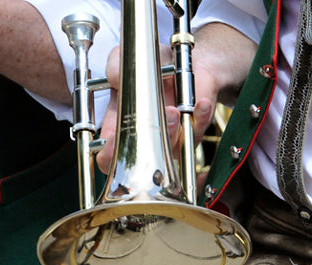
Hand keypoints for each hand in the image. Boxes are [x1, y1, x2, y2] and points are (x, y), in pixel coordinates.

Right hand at [94, 44, 217, 175]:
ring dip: (171, 130)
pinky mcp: (193, 131)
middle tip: (146, 126)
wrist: (185, 61)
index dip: (110, 154)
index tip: (114, 141)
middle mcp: (145, 136)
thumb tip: (115, 78)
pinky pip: (198, 131)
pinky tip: (201, 103)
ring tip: (172, 110)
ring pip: (171, 149)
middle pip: (142, 159)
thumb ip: (115, 66)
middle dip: (144, 146)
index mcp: (120, 123)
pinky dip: (200, 117)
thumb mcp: (127, 58)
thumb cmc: (151, 65)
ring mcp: (171, 138)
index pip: (110, 154)